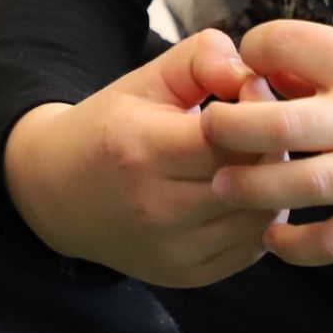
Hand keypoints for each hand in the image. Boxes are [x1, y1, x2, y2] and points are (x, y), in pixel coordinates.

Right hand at [2, 30, 276, 286]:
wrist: (60, 194)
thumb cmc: (110, 128)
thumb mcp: (147, 78)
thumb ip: (202, 57)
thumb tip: (252, 74)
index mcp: (142, 151)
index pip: (230, 139)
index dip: (256, 111)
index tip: (254, 92)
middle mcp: (157, 209)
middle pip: (249, 180)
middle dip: (271, 146)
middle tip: (267, 123)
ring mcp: (173, 250)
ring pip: (259, 218)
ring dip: (272, 185)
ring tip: (259, 156)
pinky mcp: (187, 276)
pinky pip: (251, 248)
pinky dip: (259, 218)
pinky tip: (247, 191)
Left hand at [197, 21, 332, 267]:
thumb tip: (301, 68)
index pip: (284, 44)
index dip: (254, 50)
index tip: (247, 62)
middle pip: (275, 124)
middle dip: (229, 126)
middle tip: (208, 128)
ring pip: (299, 186)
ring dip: (251, 188)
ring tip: (223, 186)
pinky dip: (299, 247)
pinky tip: (275, 241)